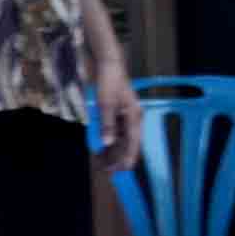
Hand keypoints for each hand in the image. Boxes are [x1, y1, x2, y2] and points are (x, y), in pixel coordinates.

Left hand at [94, 59, 143, 178]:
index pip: (133, 143)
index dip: (127, 158)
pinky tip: (101, 150)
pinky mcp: (118, 114)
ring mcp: (126, 117)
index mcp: (134, 117)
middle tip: (106, 171)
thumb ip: (107, 124)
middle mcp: (132, 119)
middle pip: (127, 144)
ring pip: (120, 140)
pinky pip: (115, 132)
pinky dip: (108, 141)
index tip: (122, 170)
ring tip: (101, 164)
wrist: (108, 65)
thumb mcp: (106, 104)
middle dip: (117, 158)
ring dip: (112, 152)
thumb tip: (107, 143)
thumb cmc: (109, 82)